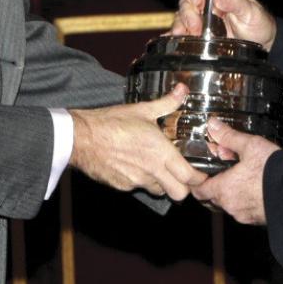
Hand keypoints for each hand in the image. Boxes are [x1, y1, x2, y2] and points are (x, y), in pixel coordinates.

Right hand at [69, 84, 204, 199]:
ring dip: (162, 183)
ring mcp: (136, 181)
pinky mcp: (122, 186)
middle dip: (183, 188)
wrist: (81, 138)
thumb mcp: (142, 110)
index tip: (201, 175)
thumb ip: (167, 103)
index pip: (190, 177)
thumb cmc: (110, 122)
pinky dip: (141, 181)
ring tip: (157, 168)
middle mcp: (152, 170)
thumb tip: (182, 90)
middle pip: (179, 193)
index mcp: (161, 152)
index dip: (199, 179)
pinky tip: (134, 166)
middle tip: (182, 176)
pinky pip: (138, 187)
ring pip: (159, 191)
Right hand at [172, 0, 276, 49]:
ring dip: (183, 22)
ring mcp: (202, 16)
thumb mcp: (251, 11)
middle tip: (196, 22)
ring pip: (182, 13)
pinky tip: (176, 37)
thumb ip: (236, 2)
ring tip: (193, 31)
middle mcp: (208, 1)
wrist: (262, 43)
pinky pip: (182, 29)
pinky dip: (176, 33)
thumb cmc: (258, 22)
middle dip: (188, 9)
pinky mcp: (198, 32)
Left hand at [190, 122, 276, 224]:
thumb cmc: (273, 171)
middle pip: (213, 199)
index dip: (197, 181)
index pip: (199, 190)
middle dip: (215, 186)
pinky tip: (255, 189)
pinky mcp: (257, 220)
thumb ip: (229, 137)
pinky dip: (245, 201)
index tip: (201, 173)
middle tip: (223, 172)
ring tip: (242, 179)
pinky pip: (244, 211)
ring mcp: (244, 215)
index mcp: (223, 189)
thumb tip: (213, 126)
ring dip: (231, 194)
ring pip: (229, 205)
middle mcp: (230, 206)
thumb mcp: (250, 146)